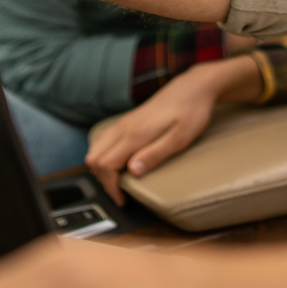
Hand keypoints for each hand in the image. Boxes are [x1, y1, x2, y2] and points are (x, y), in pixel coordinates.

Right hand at [86, 58, 260, 203]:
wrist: (192, 88)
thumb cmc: (190, 113)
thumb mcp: (179, 138)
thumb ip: (155, 154)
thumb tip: (133, 172)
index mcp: (135, 134)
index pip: (106, 165)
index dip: (111, 187)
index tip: (123, 199)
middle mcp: (124, 127)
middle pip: (94, 157)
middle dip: (102, 180)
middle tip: (120, 193)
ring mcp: (124, 123)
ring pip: (96, 148)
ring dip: (101, 168)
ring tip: (119, 180)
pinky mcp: (127, 121)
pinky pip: (103, 140)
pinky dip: (104, 155)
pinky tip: (119, 162)